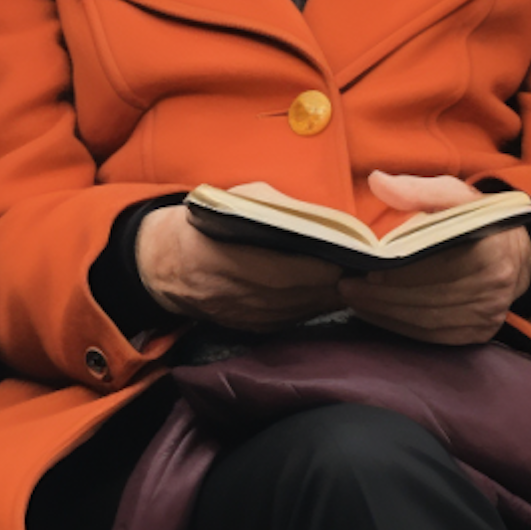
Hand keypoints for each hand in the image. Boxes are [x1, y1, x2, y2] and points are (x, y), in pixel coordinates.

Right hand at [136, 193, 341, 331]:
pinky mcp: (255, 328)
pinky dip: (314, 304)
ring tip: (354, 275)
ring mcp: (249, 317)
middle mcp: (241, 295)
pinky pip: (296, 318)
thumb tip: (325, 219)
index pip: (294, 270)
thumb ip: (279, 209)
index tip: (354, 252)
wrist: (164, 266)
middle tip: (365, 265)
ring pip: (306, 309)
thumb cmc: (204, 225)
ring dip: (332, 294)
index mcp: (230, 258)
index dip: (328, 265)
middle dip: (339, 279)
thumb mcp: (235, 201)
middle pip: (306, 293)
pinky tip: (327, 289)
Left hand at [336, 171, 530, 345]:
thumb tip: (378, 182)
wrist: (512, 250)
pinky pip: (434, 336)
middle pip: (429, 298)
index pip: (438, 267)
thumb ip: (417, 189)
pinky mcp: (480, 332)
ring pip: (428, 321)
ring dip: (386, 313)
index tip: (365, 270)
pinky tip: (376, 313)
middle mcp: (497, 286)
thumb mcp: (452, 193)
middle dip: (382, 296)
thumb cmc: (474, 217)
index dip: (399, 272)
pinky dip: (401, 327)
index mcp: (493, 250)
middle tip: (346, 287)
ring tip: (354, 299)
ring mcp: (490, 314)